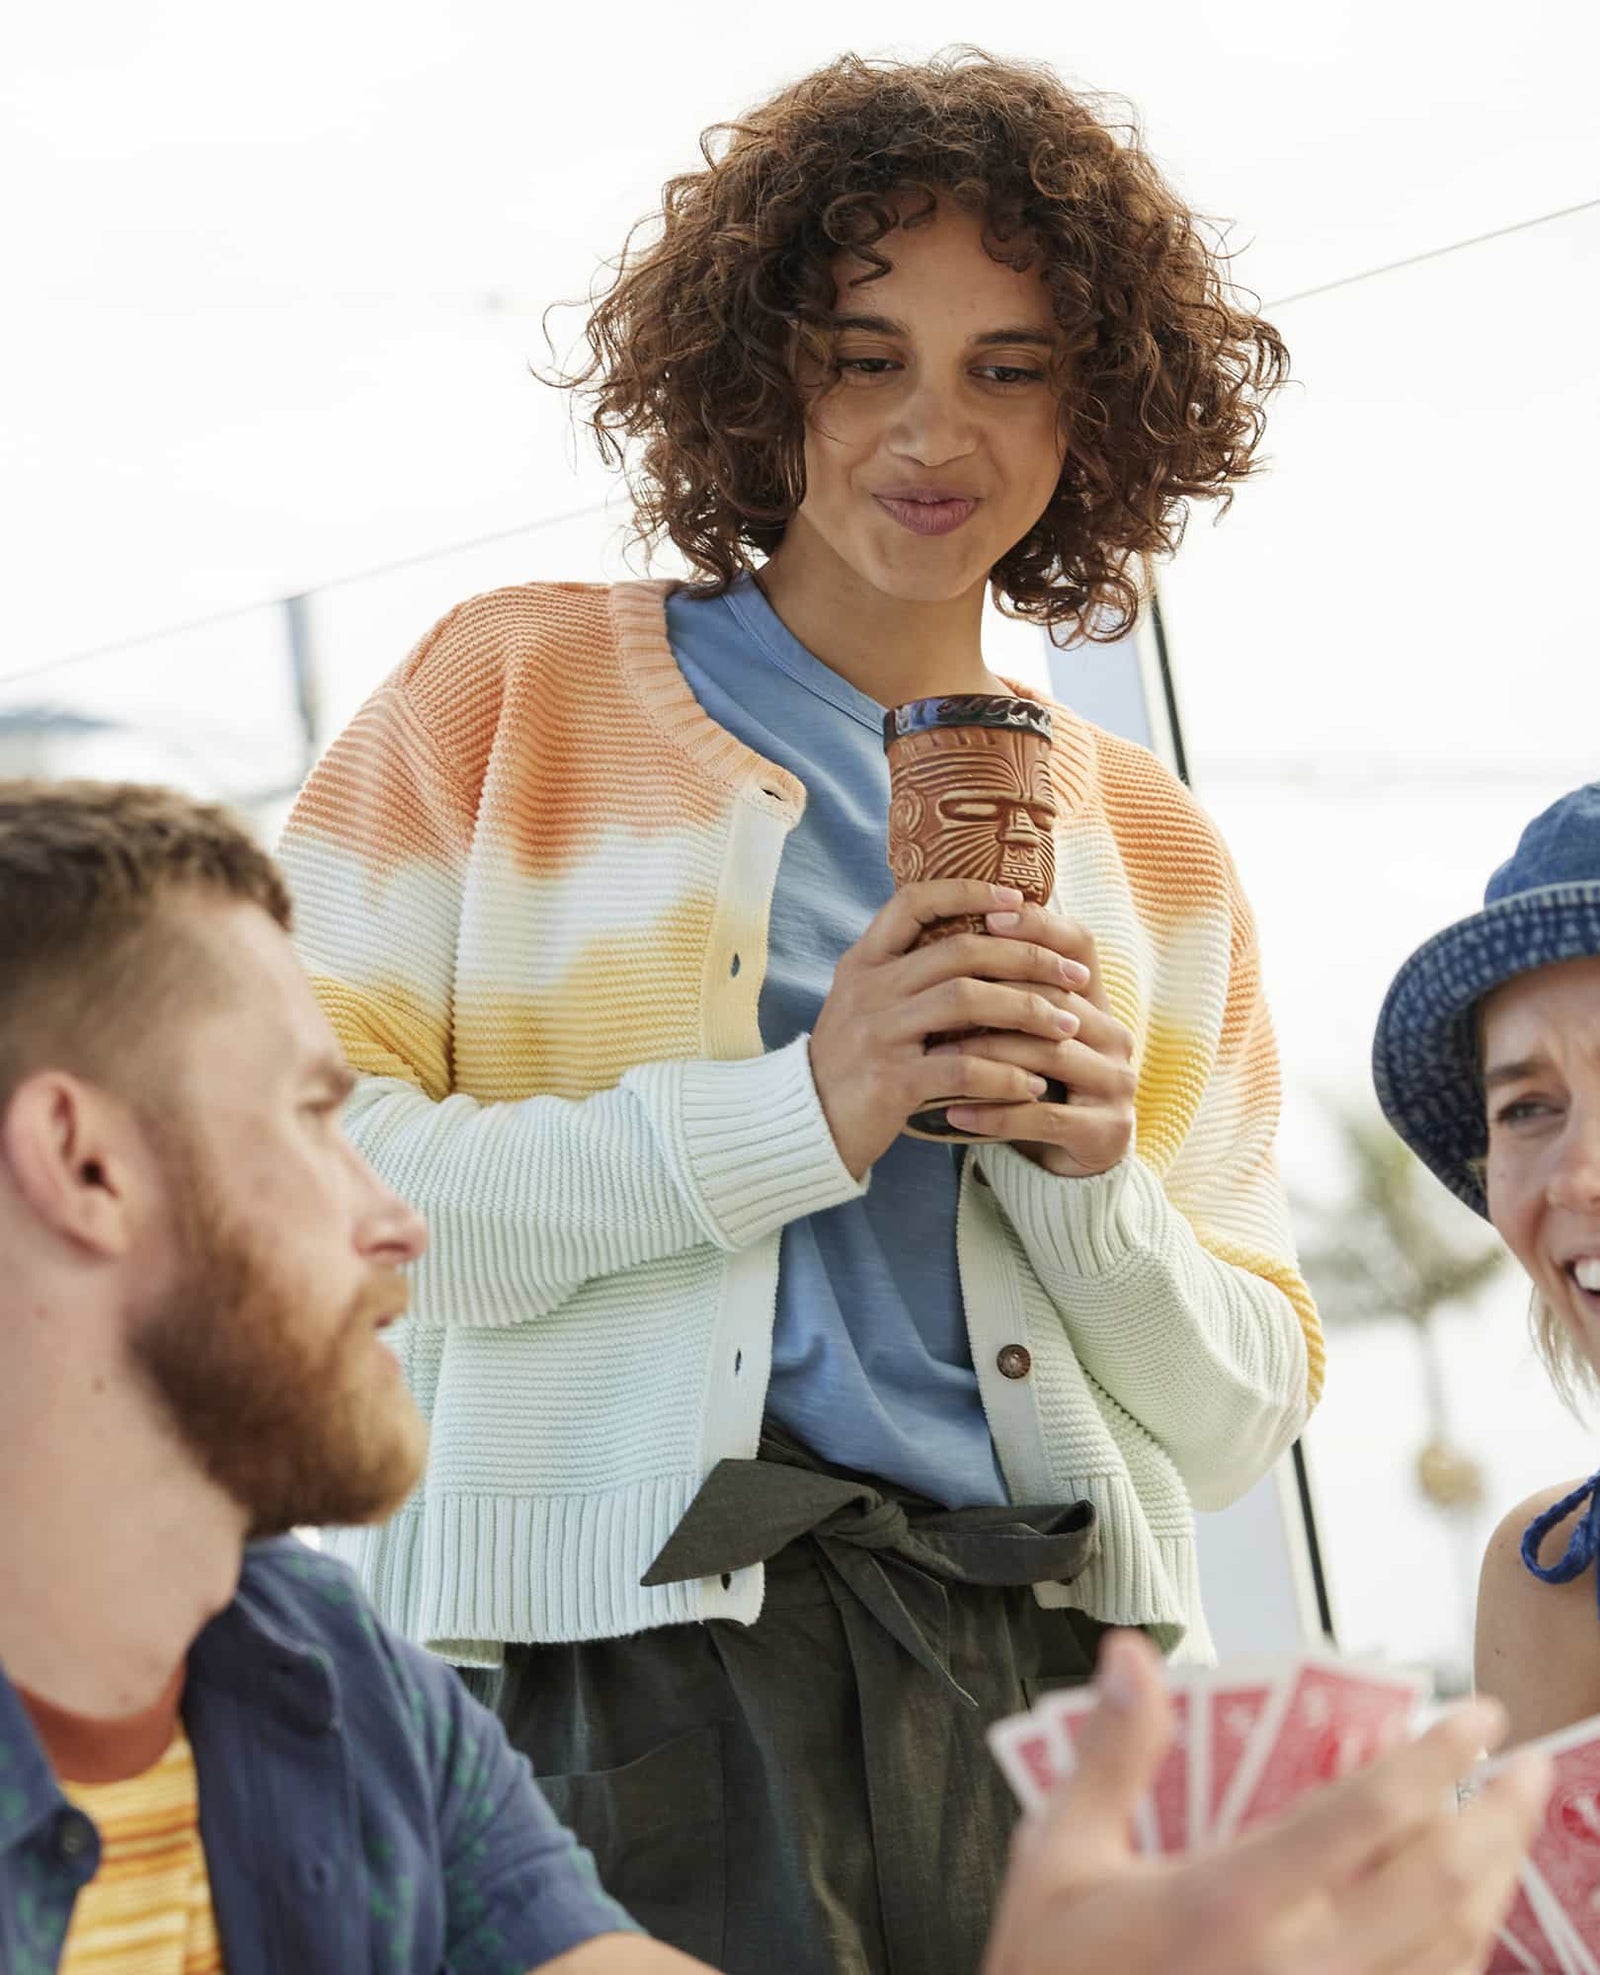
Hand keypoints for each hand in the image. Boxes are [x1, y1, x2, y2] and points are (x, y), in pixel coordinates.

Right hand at [810, 882, 1087, 1179]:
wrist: (804, 1125)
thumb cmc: (850, 1062)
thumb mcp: (864, 1004)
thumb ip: (906, 973)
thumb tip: (979, 942)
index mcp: (863, 962)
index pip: (914, 902)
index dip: (968, 893)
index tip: (1019, 900)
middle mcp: (868, 989)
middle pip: (960, 951)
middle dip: (1028, 958)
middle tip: (1074, 975)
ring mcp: (877, 1033)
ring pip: (967, 1001)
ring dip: (1028, 1010)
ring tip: (1067, 1026)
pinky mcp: (890, 1081)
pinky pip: (962, 1067)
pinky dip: (1006, 1075)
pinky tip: (1034, 1085)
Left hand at [939, 906, 1135, 1177]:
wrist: (1065, 1163)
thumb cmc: (1031, 1085)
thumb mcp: (1022, 1034)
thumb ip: (1005, 990)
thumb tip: (948, 930)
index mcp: (1098, 1004)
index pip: (1080, 946)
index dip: (1040, 926)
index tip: (989, 916)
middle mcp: (1115, 1036)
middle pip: (1056, 999)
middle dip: (995, 994)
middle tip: (938, 993)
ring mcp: (1116, 1084)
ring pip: (1047, 1056)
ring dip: (987, 1055)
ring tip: (936, 1054)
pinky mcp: (1105, 1131)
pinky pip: (1042, 1116)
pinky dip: (995, 1113)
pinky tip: (953, 1112)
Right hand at [982, 1632, 1550, 1974]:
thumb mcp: (1058, 1857)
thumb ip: (1111, 1752)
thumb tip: (1132, 1655)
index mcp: (1234, 1902)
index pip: (1373, 1812)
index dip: (1439, 1756)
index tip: (1474, 1714)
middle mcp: (1300, 1968)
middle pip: (1442, 1882)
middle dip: (1502, 1816)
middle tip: (1528, 1765)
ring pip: (1453, 1951)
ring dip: (1495, 1883)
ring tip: (1508, 1832)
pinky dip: (1463, 1953)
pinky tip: (1462, 1921)